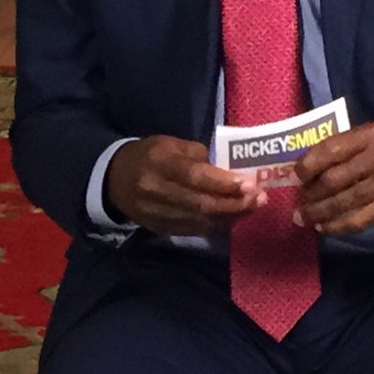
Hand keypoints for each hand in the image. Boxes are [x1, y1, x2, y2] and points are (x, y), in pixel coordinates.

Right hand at [105, 136, 265, 235]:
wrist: (113, 180)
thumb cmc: (148, 155)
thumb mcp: (169, 143)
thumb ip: (198, 156)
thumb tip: (227, 172)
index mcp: (158, 162)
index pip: (194, 177)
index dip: (223, 184)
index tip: (250, 184)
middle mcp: (156, 190)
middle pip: (200, 204)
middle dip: (234, 204)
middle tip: (260, 199)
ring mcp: (157, 214)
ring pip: (200, 221)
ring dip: (231, 217)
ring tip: (253, 208)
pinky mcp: (160, 228)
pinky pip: (194, 230)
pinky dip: (217, 225)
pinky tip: (233, 217)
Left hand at [292, 124, 373, 235]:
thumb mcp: (368, 138)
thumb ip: (339, 149)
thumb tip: (300, 170)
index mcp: (371, 134)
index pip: (332, 149)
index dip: (308, 165)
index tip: (293, 177)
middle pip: (336, 179)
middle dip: (311, 193)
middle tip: (298, 203)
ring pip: (346, 202)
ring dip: (319, 213)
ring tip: (303, 218)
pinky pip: (360, 220)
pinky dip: (337, 226)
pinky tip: (323, 227)